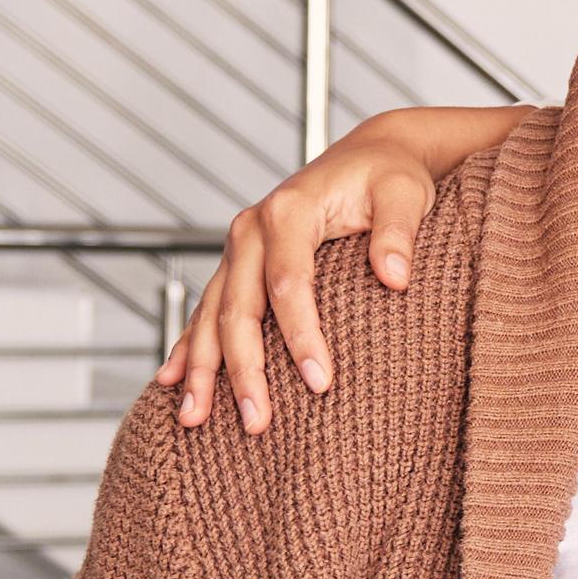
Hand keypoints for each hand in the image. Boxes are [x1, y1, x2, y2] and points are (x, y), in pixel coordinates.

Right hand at [155, 126, 443, 431]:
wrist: (371, 155)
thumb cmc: (391, 177)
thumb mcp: (405, 193)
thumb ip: (399, 232)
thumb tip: (395, 277)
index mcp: (288, 212)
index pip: (289, 284)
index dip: (301, 336)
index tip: (320, 384)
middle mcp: (251, 230)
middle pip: (238, 309)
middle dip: (244, 370)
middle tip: (256, 423)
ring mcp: (238, 249)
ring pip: (211, 316)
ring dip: (202, 371)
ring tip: (194, 421)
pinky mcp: (238, 265)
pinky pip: (207, 312)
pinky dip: (189, 348)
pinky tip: (172, 384)